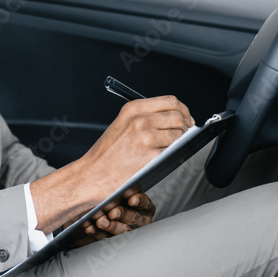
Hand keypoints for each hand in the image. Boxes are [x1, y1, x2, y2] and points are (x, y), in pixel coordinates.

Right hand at [31, 95, 191, 232]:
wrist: (92, 175)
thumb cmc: (104, 155)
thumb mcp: (122, 124)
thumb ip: (144, 117)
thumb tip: (170, 118)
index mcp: (133, 109)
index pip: (170, 101)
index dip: (182, 109)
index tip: (185, 116)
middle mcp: (140, 120)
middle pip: (178, 115)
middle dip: (185, 124)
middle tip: (185, 132)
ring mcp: (146, 137)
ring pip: (179, 133)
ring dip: (180, 140)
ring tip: (172, 146)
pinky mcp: (151, 156)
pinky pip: (173, 150)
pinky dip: (173, 153)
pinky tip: (164, 156)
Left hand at [77, 190, 155, 243]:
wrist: (88, 204)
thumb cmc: (105, 191)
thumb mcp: (113, 185)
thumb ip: (118, 185)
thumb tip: (122, 177)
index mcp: (142, 205)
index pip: (146, 204)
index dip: (140, 202)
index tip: (132, 200)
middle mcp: (138, 219)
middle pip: (134, 218)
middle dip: (124, 215)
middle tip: (113, 212)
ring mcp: (126, 230)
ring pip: (123, 231)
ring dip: (112, 226)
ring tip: (101, 221)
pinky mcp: (110, 238)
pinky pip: (106, 238)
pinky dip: (98, 233)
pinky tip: (91, 228)